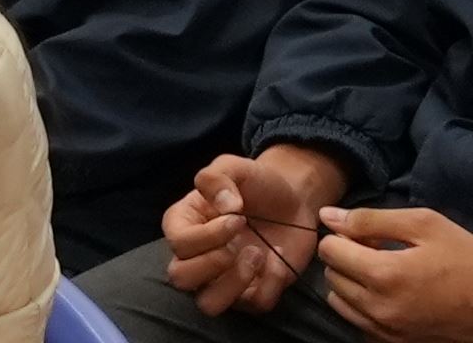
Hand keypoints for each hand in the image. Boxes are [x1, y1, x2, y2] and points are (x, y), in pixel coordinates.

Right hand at [158, 146, 347, 316]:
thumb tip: (226, 207)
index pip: (178, 243)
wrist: (294, 200)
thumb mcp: (234, 167)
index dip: (206, 236)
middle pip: (180, 279)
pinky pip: (253, 305)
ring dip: (234, 285)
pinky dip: (269, 286)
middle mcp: (198, 256)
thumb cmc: (256, 183)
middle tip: (241, 244)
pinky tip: (278, 261)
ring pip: (209, 304)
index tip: (238, 218)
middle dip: (212, 265)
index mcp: (184, 224)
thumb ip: (217, 178)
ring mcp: (224, 278)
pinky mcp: (253, 292)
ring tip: (258, 256)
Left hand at [315, 205, 472, 341]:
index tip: (369, 235)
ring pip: (341, 304)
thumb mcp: (424, 224)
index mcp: (384, 275)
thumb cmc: (470, 258)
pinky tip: (392, 296)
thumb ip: (370, 219)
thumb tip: (327, 216)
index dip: (344, 236)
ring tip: (385, 274)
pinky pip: (361, 324)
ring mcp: (388, 333)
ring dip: (351, 284)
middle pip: (331, 277)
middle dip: (347, 259)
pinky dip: (365, 308)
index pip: (329, 250)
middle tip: (379, 251)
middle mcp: (380, 310)